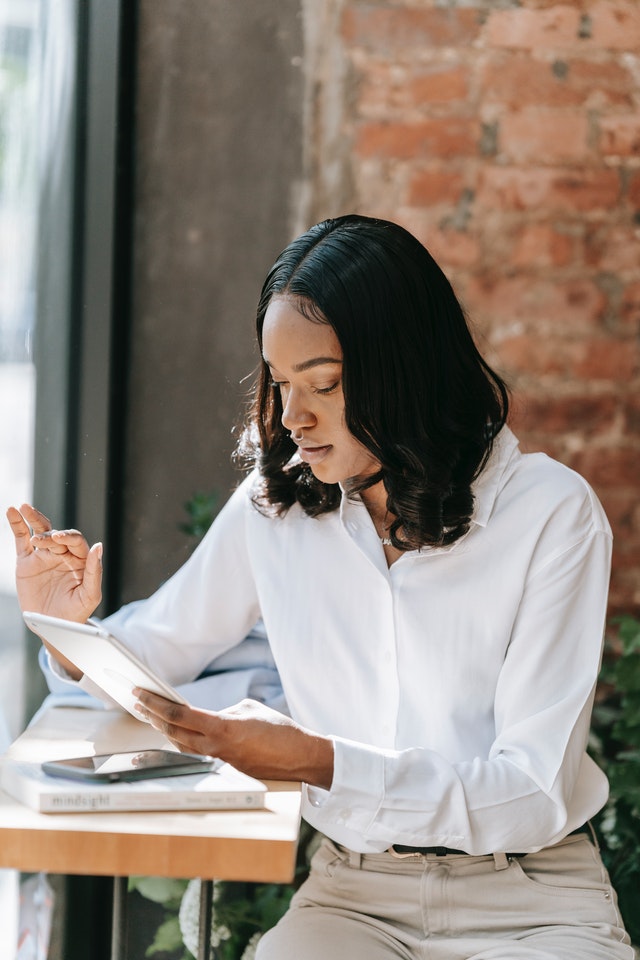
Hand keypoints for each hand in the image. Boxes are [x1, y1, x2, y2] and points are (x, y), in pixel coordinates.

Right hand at [6, 504, 102, 623]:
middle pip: (56, 534)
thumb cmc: (75, 613)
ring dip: (33, 518)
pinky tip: (13, 511)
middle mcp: (62, 554)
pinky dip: (17, 524)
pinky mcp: (26, 561)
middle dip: (49, 533)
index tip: (58, 539)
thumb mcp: (89, 596)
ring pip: (39, 531)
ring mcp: (44, 556)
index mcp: (80, 559)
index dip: (68, 537)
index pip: (75, 541)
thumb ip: (95, 571)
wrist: (53, 628)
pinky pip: (21, 539)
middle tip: (43, 540)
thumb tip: (99, 546)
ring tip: (24, 507)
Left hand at [133, 692, 334, 789]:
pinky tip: (175, 736)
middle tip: (139, 703)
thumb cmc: (278, 729)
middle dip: (153, 716)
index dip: (156, 704)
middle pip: (173, 731)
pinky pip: (195, 755)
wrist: (299, 757)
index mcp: (221, 727)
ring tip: (151, 717)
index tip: (141, 694)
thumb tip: (207, 718)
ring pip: (180, 745)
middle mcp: (215, 747)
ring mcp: (218, 761)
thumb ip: (222, 713)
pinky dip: (180, 743)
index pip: (178, 714)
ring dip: (164, 731)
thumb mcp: (247, 709)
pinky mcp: (223, 769)